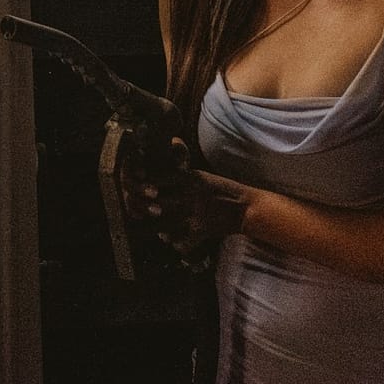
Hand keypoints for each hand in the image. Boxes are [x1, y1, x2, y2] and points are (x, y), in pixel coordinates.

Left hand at [138, 161, 252, 260]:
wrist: (245, 207)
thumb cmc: (222, 189)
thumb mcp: (201, 174)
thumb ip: (182, 168)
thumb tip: (172, 141)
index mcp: (189, 178)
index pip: (158, 179)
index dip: (144, 185)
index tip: (138, 189)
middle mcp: (189, 195)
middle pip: (157, 202)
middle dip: (145, 207)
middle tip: (139, 210)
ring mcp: (193, 215)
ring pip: (163, 224)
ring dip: (154, 226)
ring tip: (149, 227)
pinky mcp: (199, 232)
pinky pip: (179, 240)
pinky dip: (173, 241)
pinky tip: (170, 238)